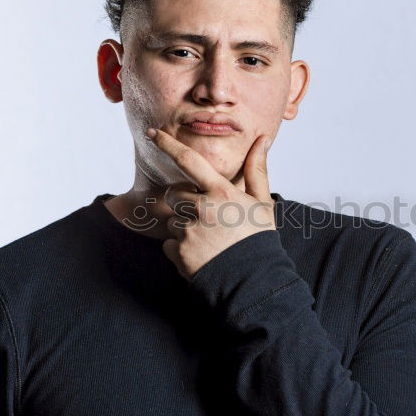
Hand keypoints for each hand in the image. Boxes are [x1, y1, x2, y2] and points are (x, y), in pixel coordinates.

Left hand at [145, 126, 274, 280]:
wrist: (254, 282)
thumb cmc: (259, 239)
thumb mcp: (262, 203)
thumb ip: (256, 169)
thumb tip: (263, 139)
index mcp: (221, 192)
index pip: (189, 161)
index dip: (167, 144)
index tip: (152, 133)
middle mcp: (202, 209)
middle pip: (174, 194)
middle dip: (184, 203)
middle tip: (206, 219)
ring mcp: (189, 231)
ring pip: (172, 220)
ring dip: (184, 228)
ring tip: (209, 241)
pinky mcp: (179, 252)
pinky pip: (169, 244)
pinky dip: (180, 249)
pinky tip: (201, 255)